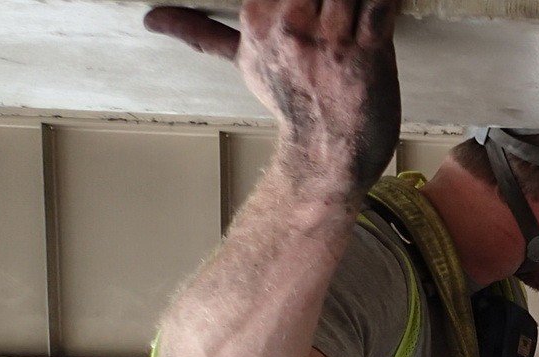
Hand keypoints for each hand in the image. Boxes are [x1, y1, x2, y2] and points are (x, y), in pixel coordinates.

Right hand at [145, 1, 401, 200]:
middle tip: (335, 3)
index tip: (303, 4)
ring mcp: (328, 38)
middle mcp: (288, 23)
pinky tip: (389, 2)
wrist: (326, 159)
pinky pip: (381, 3)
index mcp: (258, 17)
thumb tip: (149, 20)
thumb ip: (202, 33)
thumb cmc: (293, 107)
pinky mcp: (367, 52)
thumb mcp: (244, 64)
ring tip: (357, 5)